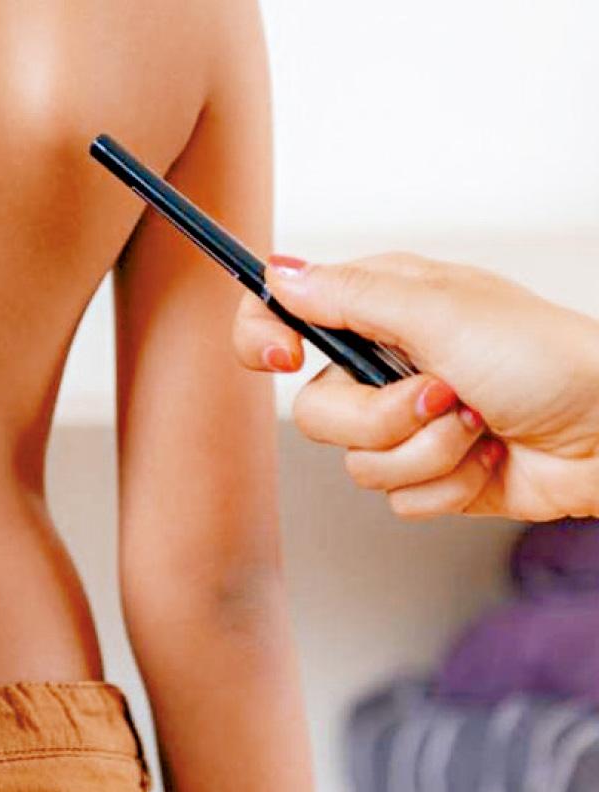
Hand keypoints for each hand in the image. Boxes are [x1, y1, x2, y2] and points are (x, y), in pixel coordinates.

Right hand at [234, 253, 598, 520]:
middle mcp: (385, 364)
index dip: (264, 338)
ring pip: (357, 462)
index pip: (282, 314)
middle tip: (441, 396)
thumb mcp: (442, 312)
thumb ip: (349, 296)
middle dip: (381, 418)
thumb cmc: (549, 360)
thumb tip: (277, 273)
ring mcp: (406, 422)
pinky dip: (448, 484)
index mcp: (380, 309)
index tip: (285, 360)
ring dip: (427, 453)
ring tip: (479, 427)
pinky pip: (398, 497)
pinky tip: (488, 460)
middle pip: (317, 410)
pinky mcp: (430, 471)